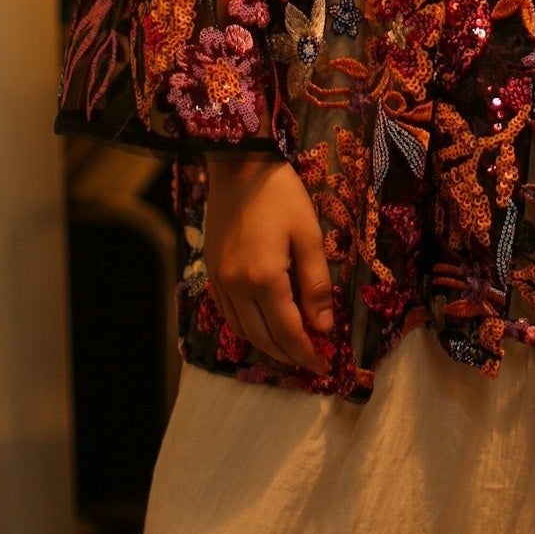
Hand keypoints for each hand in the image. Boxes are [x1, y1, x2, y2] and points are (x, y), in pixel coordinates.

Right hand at [203, 153, 334, 375]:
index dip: (306, 352)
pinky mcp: (210, 272)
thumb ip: (316, 284)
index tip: (324, 366)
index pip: (287, 331)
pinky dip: (247, 327)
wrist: (239, 167)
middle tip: (310, 362)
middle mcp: (236, 287)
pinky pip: (228, 313)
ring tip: (290, 349)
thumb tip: (322, 326)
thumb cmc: (281, 196)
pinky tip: (263, 325)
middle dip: (288, 354)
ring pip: (242, 329)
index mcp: (264, 279)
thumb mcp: (309, 235)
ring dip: (267, 345)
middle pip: (263, 337)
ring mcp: (219, 281)